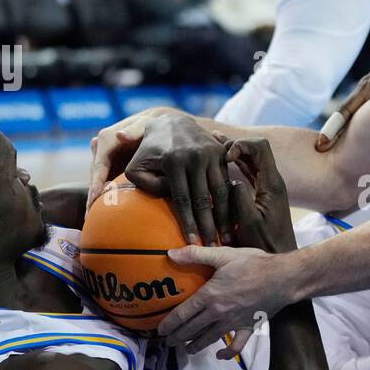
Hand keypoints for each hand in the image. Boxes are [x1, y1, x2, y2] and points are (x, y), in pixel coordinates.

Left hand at [88, 111, 234, 244]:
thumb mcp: (136, 166)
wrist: (170, 122)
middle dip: (209, 226)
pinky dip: (231, 202)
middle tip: (212, 247)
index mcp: (174, 161)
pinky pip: (228, 181)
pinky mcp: (221, 152)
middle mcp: (195, 156)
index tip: (192, 244)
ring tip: (226, 238)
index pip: (183, 200)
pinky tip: (232, 220)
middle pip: (204, 199)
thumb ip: (146, 185)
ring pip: (221, 191)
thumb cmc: (148, 152)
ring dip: (225, 217)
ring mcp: (211, 153)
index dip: (188, 224)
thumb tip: (167, 197)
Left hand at [160, 244, 296, 357]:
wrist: (284, 277)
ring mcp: (233, 322)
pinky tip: (220, 355)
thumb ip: (196, 254)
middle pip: (192, 329)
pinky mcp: (248, 327)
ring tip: (187, 349)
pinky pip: (236, 346)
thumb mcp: (223, 255)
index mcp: (210, 295)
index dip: (169, 323)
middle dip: (178, 337)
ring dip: (196, 346)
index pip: (183, 313)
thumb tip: (170, 254)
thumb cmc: (253, 264)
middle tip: (168, 342)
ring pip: (209, 339)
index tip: (160, 330)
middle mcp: (218, 313)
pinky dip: (227, 353)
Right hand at [218, 136, 295, 252]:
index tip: (225, 156)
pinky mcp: (261, 193)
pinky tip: (219, 161)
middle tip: (213, 147)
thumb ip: (240, 199)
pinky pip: (247, 172)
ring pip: (250, 160)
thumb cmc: (265, 244)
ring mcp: (267, 186)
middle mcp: (272, 181)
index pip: (260, 148)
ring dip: (233, 152)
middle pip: (255, 150)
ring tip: (211, 142)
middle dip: (234, 145)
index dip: (241, 145)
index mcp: (272, 184)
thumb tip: (231, 181)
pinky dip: (234, 165)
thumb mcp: (249, 222)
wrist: (279, 257)